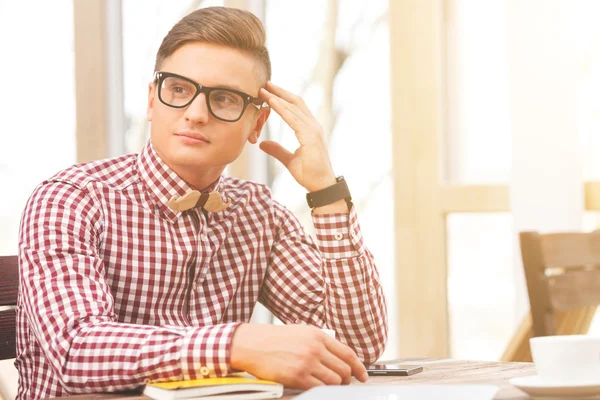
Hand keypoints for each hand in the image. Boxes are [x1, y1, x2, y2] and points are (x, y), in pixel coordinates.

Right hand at [230, 323, 368, 389]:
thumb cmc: (273, 339)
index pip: (348, 353)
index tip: (363, 375)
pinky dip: (322, 390)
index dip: (359, 367)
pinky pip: (319, 388)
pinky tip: (317, 388)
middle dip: (347, 380)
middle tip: (344, 383)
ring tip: (329, 386)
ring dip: (335, 386)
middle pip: (344, 369)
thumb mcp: (301, 332)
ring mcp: (308, 362)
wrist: (252, 344)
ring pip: (334, 381)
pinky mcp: (298, 376)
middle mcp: (315, 348)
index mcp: (318, 335)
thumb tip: (336, 356)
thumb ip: (319, 342)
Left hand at [259, 82, 336, 191]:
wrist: (321, 185)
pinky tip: (272, 102)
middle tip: (265, 84)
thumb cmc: (310, 174)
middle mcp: (314, 127)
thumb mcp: (289, 160)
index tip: (269, 91)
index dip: (283, 98)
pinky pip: (294, 119)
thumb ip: (277, 150)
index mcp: (310, 130)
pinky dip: (282, 109)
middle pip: (296, 103)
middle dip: (280, 92)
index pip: (297, 108)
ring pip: (294, 108)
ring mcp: (313, 131)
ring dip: (278, 98)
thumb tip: (263, 144)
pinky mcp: (310, 138)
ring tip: (265, 90)